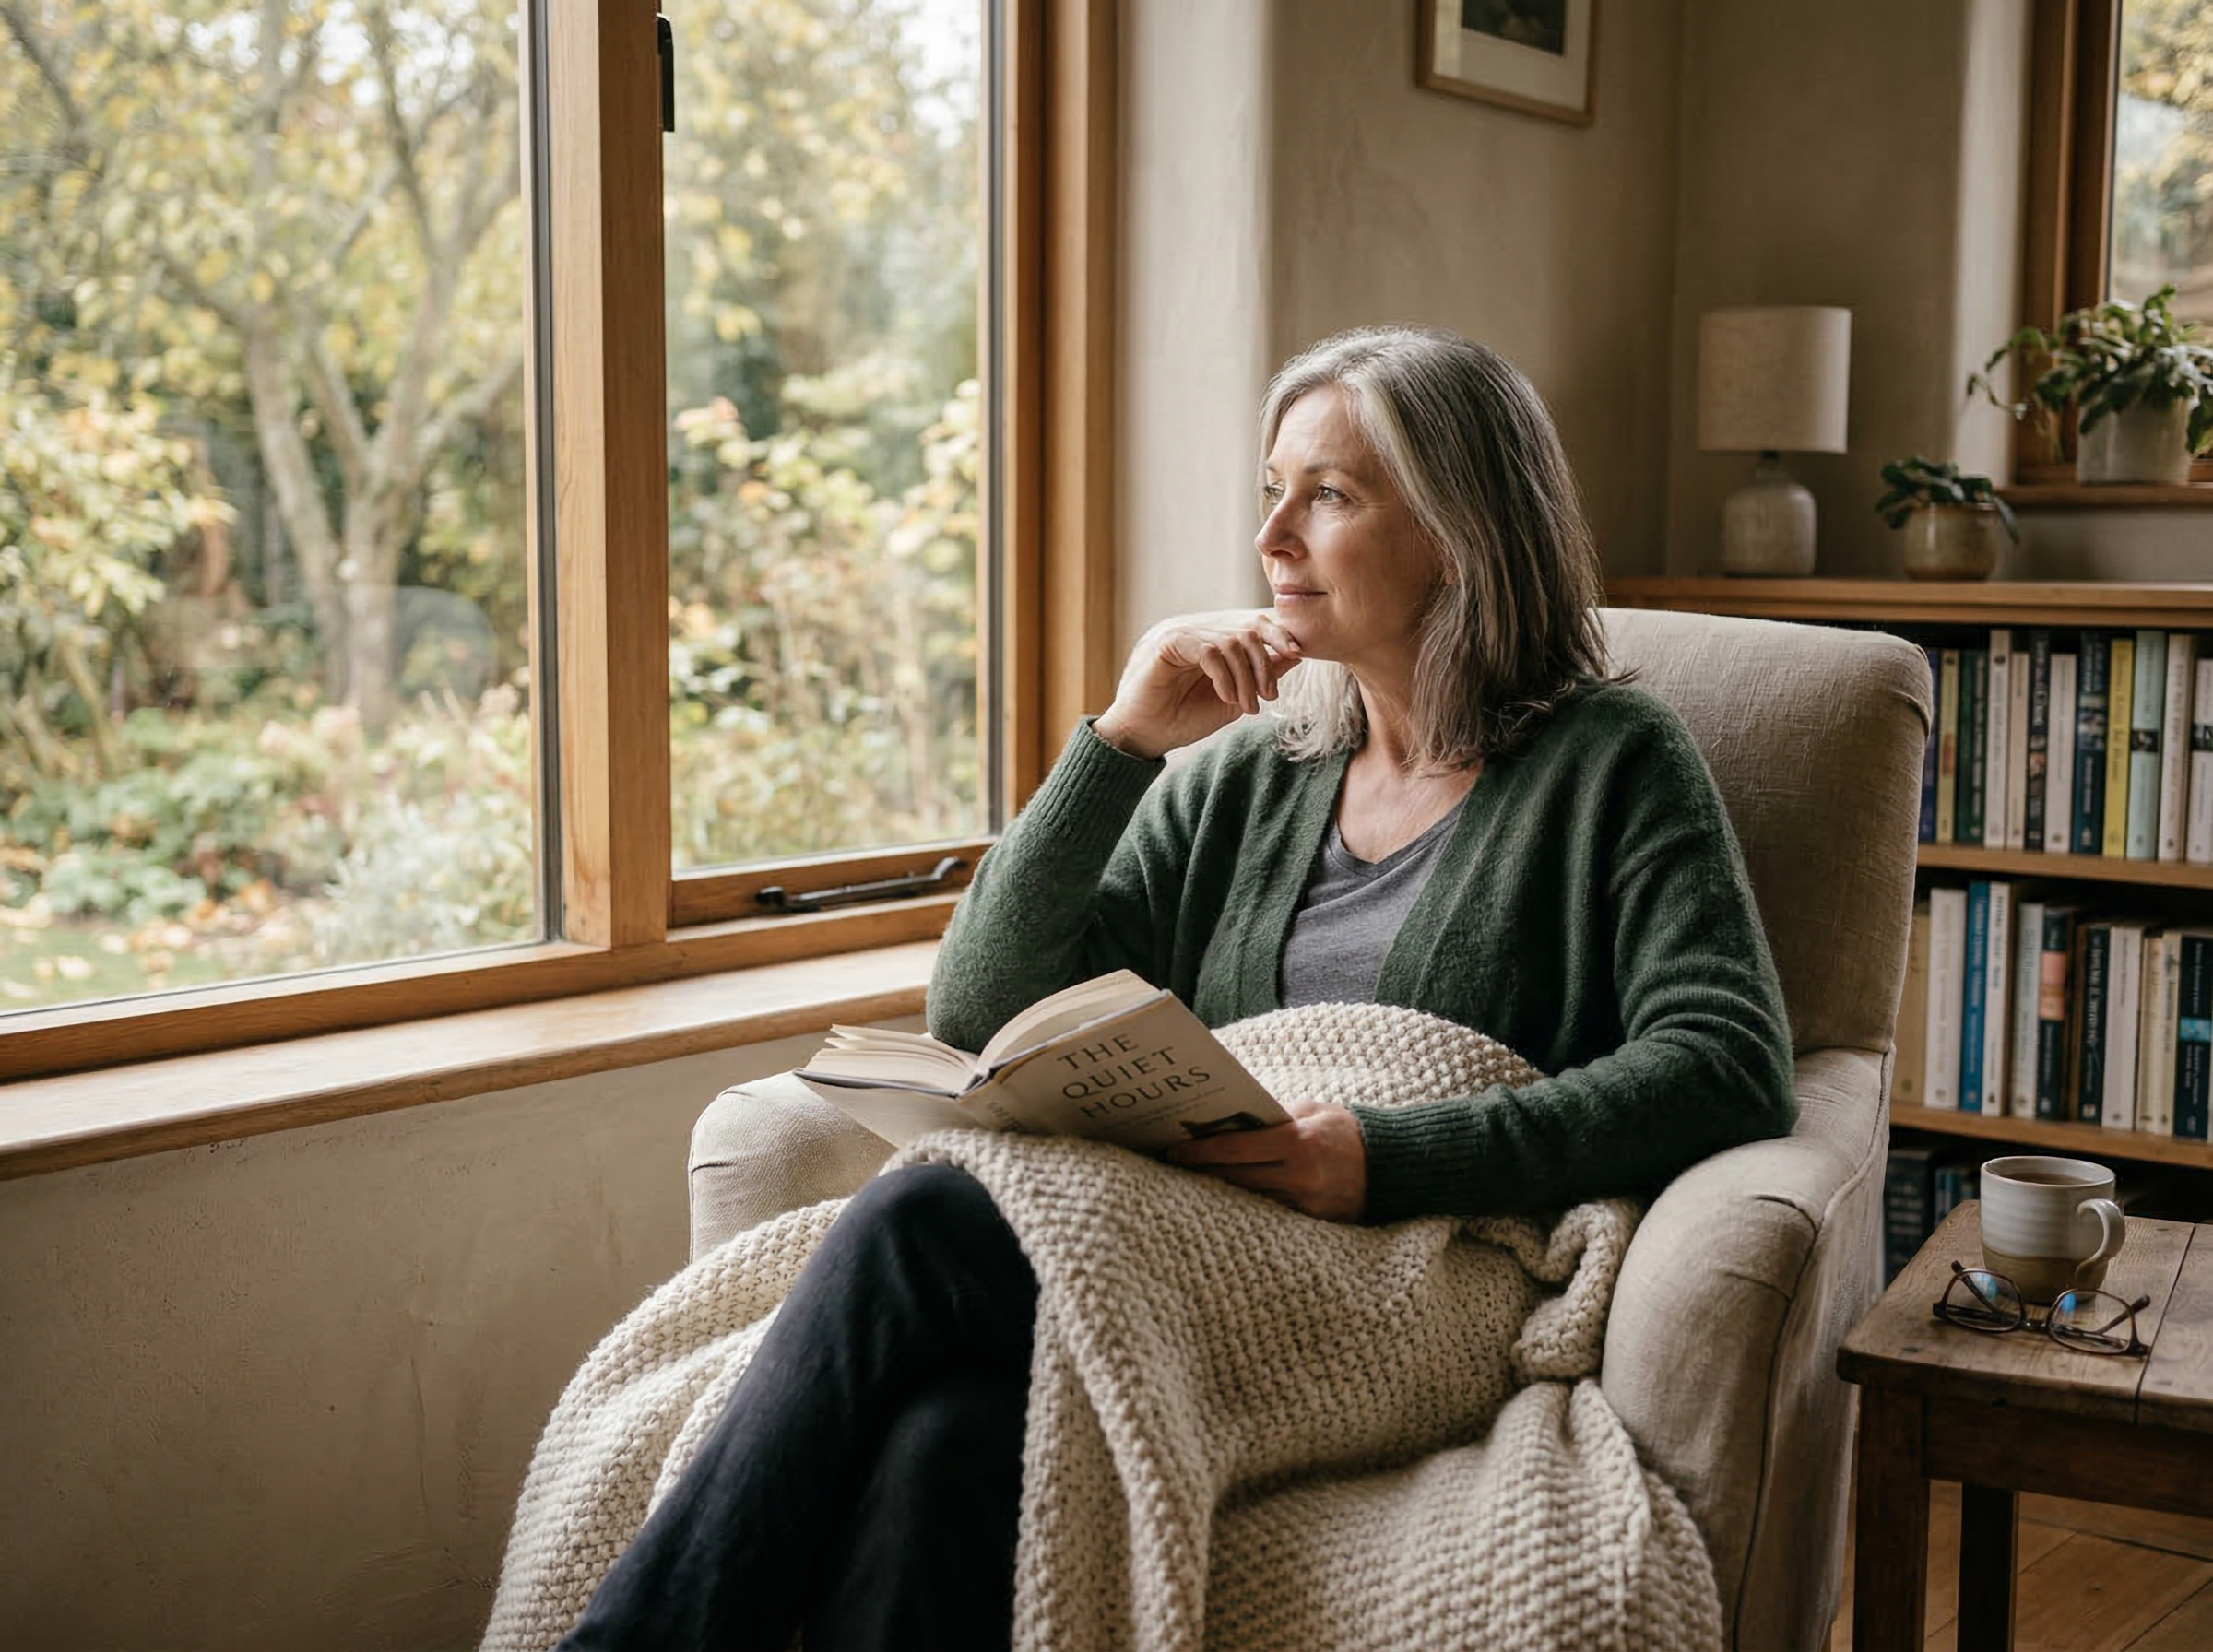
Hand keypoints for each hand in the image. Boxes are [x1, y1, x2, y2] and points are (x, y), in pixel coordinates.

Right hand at [1092, 609, 1301, 760]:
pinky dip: (1224, 676)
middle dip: (1265, 665)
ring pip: (1232, 642)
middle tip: (1269, 697)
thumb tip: (1294, 654)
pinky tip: (1227, 697)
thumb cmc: (1184, 719)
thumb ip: (1259, 675)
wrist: (1145, 736)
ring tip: (1246, 707)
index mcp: (1214, 640)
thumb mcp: (1234, 698)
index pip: (1253, 623)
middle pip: (1249, 629)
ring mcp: (1183, 633)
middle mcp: (1199, 631)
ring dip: (1246, 678)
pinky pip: (1209, 651)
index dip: (1279, 634)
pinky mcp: (1168, 642)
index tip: (1297, 654)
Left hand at [1165, 1096, 1366, 1221]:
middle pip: (1235, 1178)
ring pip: (1249, 1200)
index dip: (1200, 1151)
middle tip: (1174, 1166)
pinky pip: (1271, 1214)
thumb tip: (1230, 1120)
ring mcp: (1307, 1204)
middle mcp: (1300, 1177)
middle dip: (1202, 1172)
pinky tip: (1228, 1199)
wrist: (1395, 1165)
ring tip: (1193, 1182)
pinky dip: (1249, 1205)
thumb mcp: (1311, 1111)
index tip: (1174, 1151)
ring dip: (1221, 1191)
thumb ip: (1273, 1117)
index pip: (1235, 1149)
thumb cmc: (1347, 1130)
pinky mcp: (1313, 1223)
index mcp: (1298, 1143)